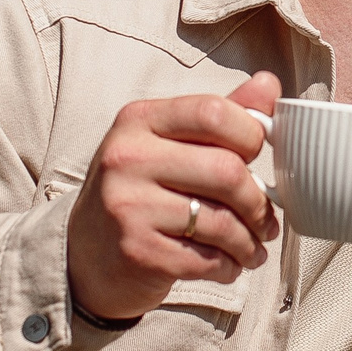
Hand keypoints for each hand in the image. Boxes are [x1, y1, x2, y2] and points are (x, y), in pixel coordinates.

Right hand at [68, 72, 282, 322]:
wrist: (83, 257)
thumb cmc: (137, 193)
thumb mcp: (165, 145)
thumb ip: (217, 117)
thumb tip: (269, 84)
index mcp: (138, 121)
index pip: (213, 112)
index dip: (251, 134)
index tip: (258, 155)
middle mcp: (128, 158)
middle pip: (226, 170)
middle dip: (258, 201)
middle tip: (265, 219)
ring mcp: (129, 207)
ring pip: (222, 222)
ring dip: (249, 241)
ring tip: (251, 247)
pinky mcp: (138, 252)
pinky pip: (207, 260)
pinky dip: (229, 267)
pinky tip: (228, 265)